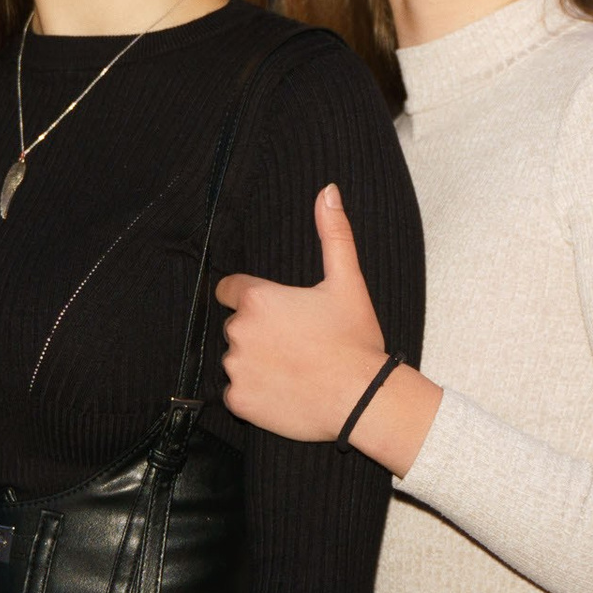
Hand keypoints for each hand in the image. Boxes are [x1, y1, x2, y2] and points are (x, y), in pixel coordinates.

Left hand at [216, 184, 392, 441]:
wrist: (362, 400)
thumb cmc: (355, 341)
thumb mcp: (348, 282)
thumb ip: (333, 233)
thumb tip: (328, 191)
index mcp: (258, 300)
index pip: (230, 289)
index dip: (251, 298)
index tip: (276, 311)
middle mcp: (239, 332)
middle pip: (236, 326)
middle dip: (259, 332)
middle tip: (296, 343)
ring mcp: (236, 369)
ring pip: (236, 360)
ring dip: (256, 362)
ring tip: (293, 368)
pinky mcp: (239, 401)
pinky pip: (237, 393)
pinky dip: (255, 393)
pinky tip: (285, 390)